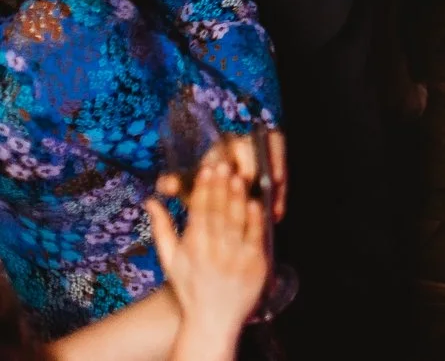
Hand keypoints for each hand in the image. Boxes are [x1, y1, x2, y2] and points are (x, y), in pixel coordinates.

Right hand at [143, 141, 267, 346]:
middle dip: (221, 185)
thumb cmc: (189, 287)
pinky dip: (255, 216)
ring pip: (237, 218)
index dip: (203, 188)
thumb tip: (150, 200)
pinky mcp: (254, 262)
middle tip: (223, 163)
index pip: (199, 211)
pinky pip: (255, 234)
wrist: (212, 318)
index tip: (206, 169)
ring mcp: (235, 256)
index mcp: (192, 247)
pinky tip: (254, 200)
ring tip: (238, 175)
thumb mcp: (170, 260)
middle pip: (218, 210)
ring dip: (238, 195)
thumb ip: (161, 228)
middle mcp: (213, 250)